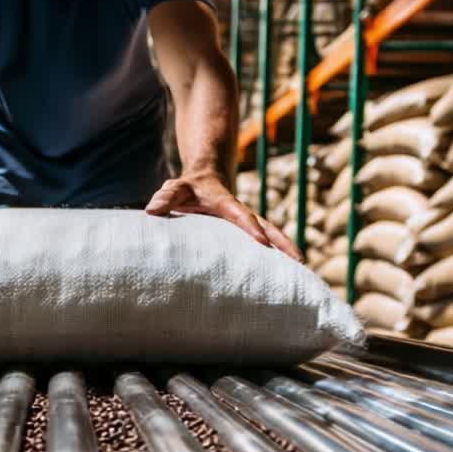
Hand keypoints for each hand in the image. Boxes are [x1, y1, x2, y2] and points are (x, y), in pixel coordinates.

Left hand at [145, 171, 302, 260]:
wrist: (203, 177)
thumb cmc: (187, 187)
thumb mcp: (175, 188)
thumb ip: (165, 197)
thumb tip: (151, 210)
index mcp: (225, 203)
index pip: (240, 215)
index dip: (251, 227)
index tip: (262, 242)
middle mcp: (240, 213)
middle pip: (267, 227)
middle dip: (282, 243)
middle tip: (299, 261)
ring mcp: (246, 223)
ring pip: (271, 235)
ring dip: (284, 250)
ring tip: (301, 270)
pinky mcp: (246, 232)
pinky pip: (264, 242)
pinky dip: (275, 255)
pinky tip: (284, 274)